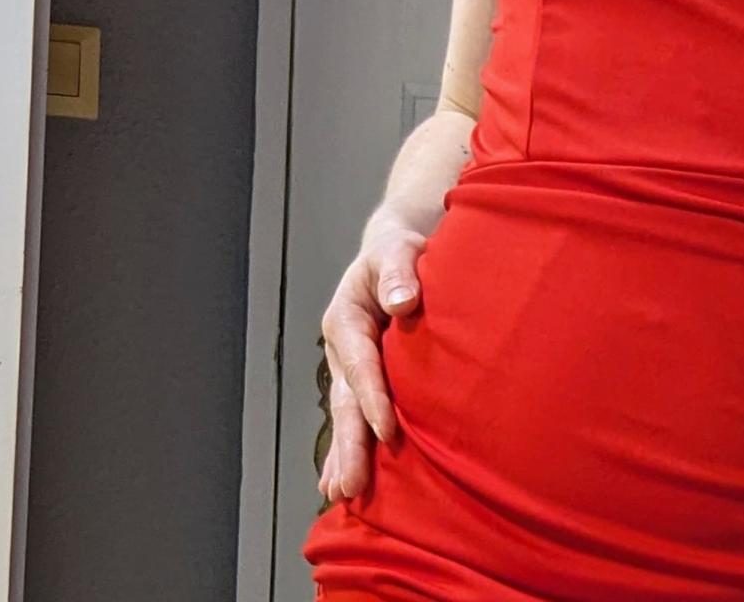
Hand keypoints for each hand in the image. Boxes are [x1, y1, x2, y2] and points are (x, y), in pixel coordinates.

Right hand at [316, 214, 428, 502]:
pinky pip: (353, 416)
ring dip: (343, 454)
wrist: (392, 252)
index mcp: (346, 319)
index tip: (387, 430)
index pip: (360, 365)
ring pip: (345, 415)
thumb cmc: (398, 251)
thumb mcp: (398, 250)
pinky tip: (341, 481)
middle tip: (349, 485)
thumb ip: (400, 273)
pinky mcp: (361, 378)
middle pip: (345, 401)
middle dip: (348, 444)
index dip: (373, 398)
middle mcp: (341, 348)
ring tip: (340, 493)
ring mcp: (347, 366)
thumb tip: (403, 302)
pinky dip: (347, 448)